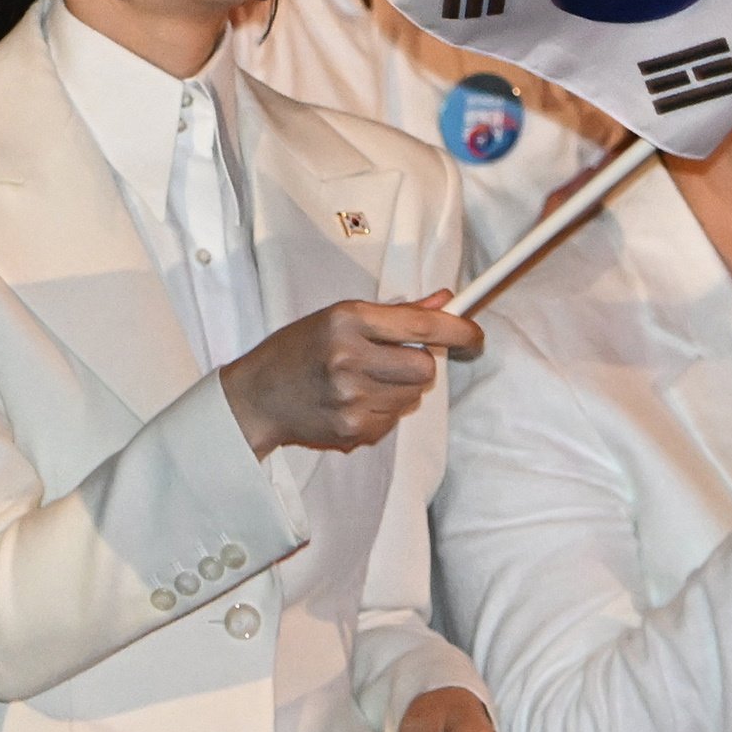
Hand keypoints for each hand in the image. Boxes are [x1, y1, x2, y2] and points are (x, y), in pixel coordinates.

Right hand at [221, 293, 479, 456]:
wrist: (257, 397)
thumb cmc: (298, 349)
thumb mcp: (338, 317)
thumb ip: (396, 312)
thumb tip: (444, 301)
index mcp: (347, 321)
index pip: (420, 326)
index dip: (457, 331)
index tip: (474, 335)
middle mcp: (349, 359)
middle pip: (424, 369)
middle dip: (420, 364)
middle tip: (396, 359)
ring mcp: (350, 399)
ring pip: (413, 397)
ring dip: (402, 389)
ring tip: (366, 380)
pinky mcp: (352, 430)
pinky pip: (393, 419)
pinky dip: (384, 410)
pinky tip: (354, 401)